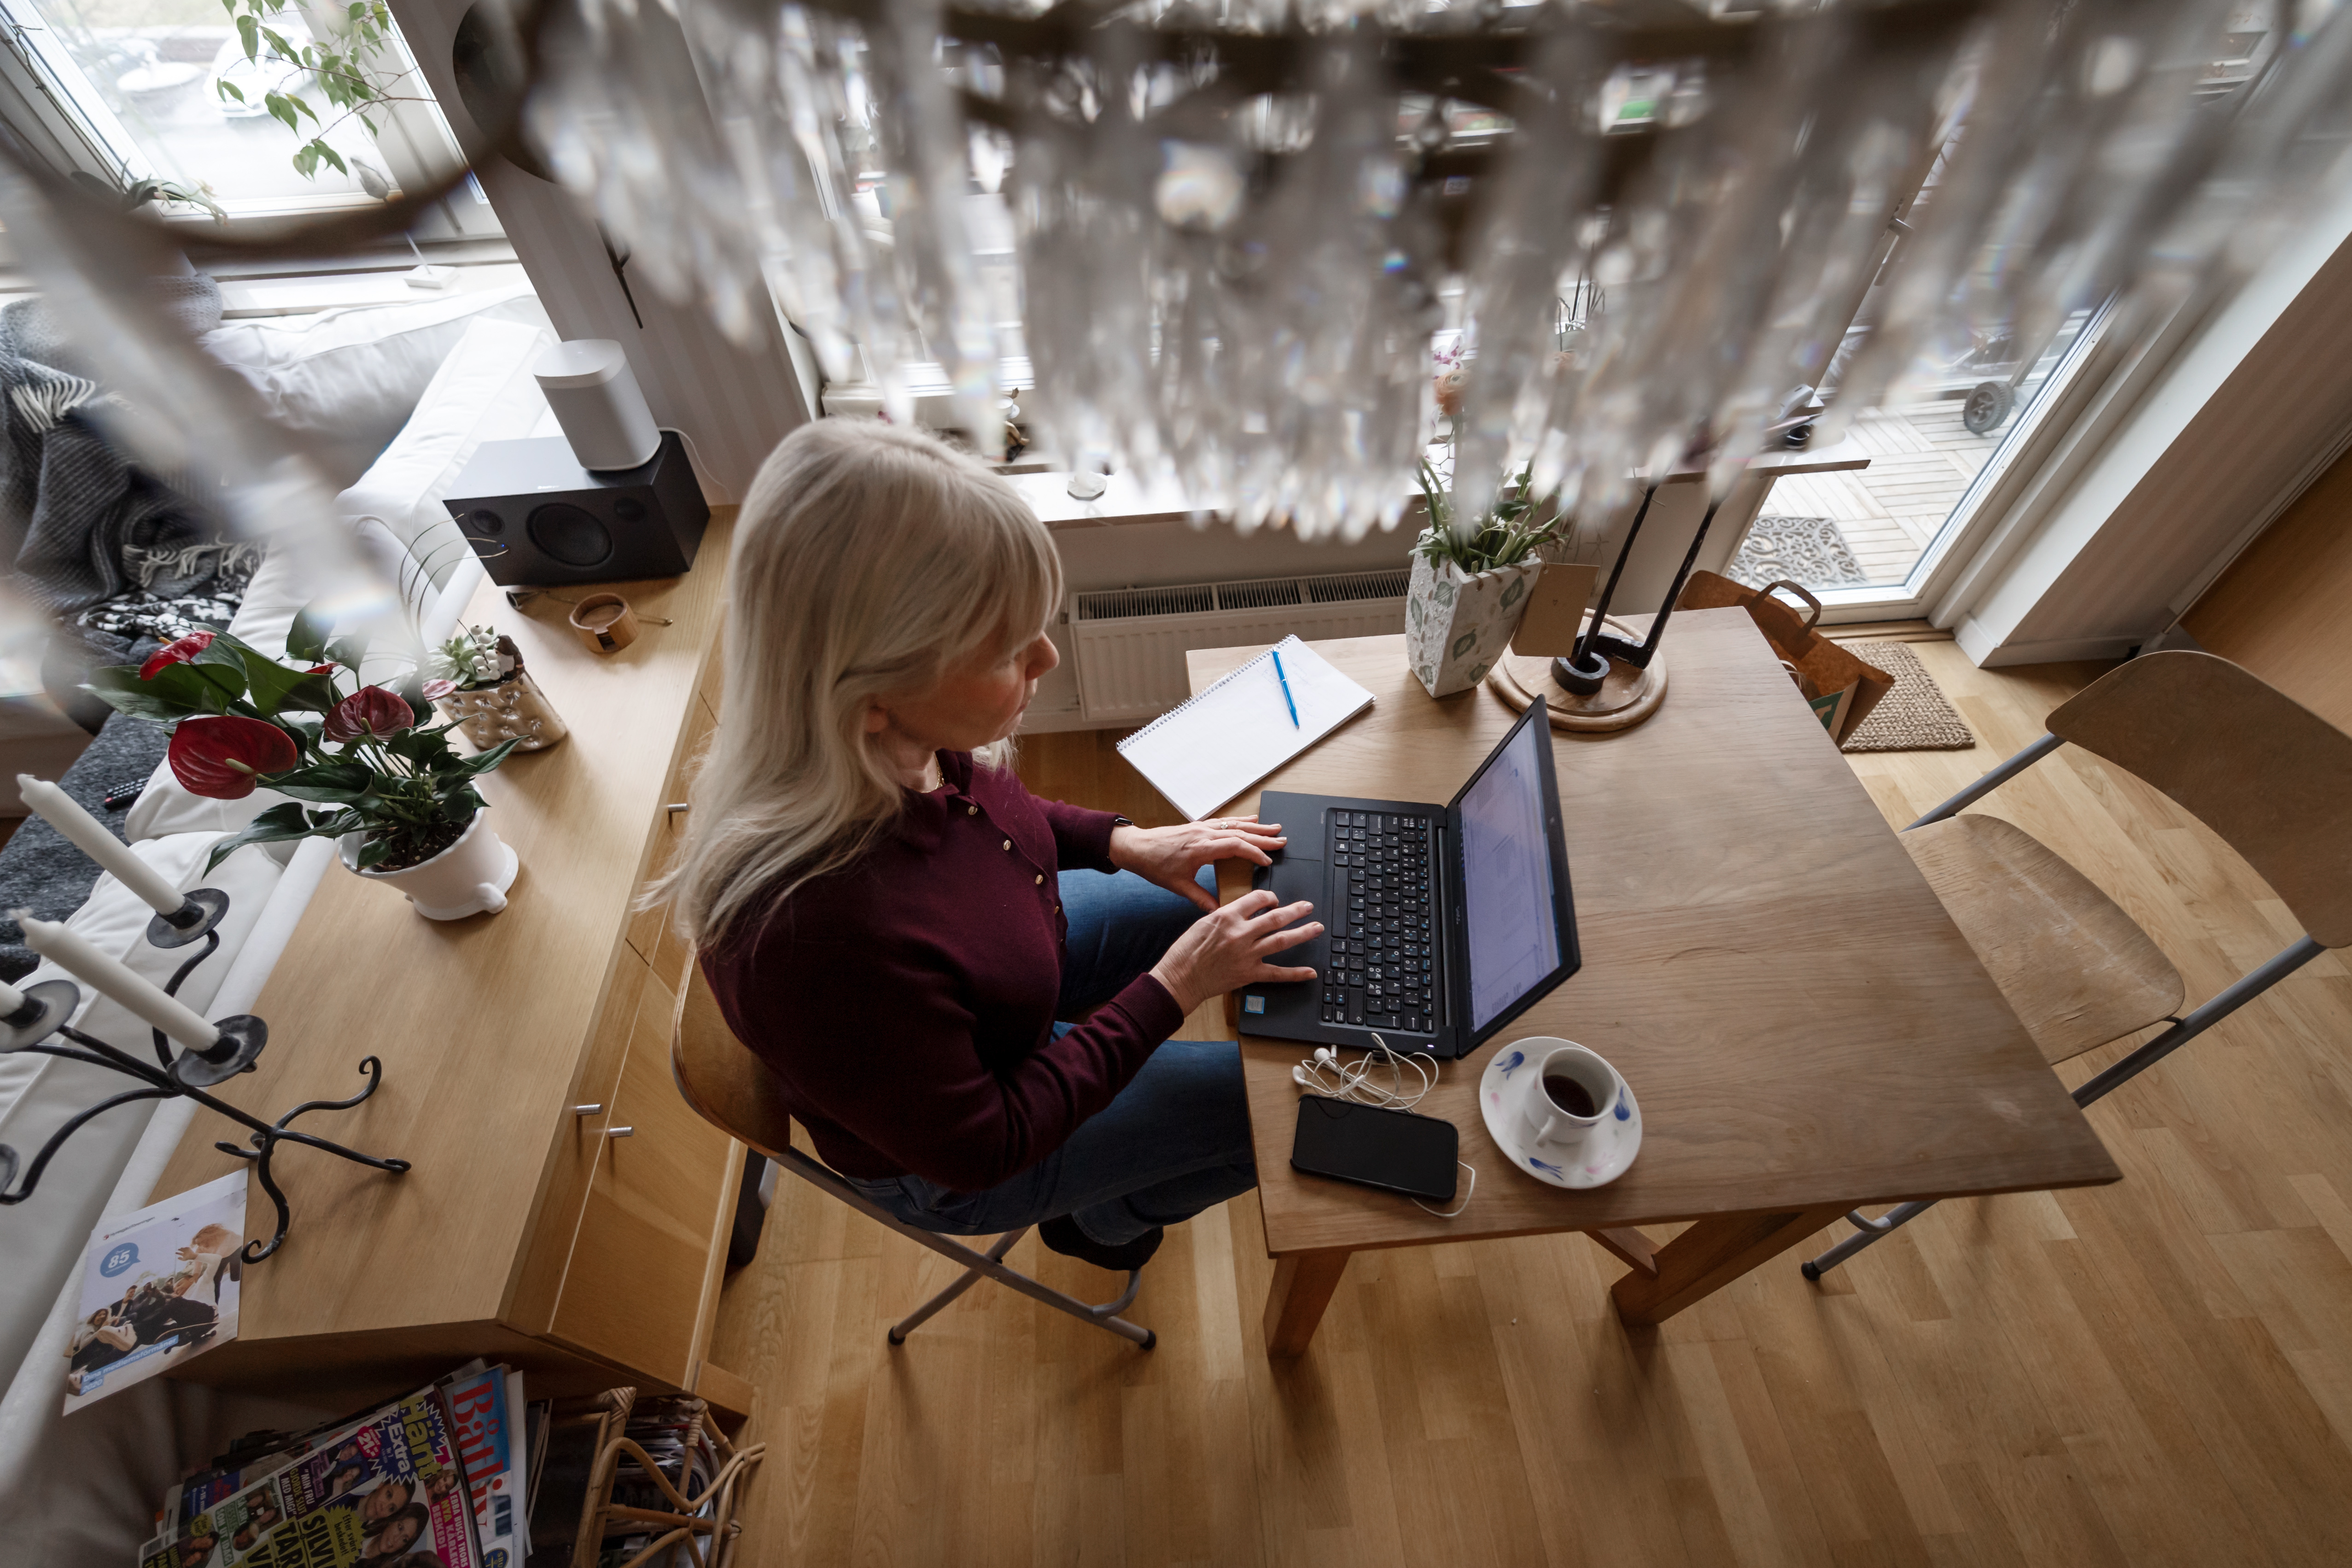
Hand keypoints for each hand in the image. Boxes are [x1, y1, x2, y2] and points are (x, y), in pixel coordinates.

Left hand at [1109, 816, 1286, 911]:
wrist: (1135, 847)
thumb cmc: (1154, 865)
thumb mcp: (1178, 886)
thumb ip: (1201, 899)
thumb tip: (1219, 911)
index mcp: (1200, 848)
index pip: (1235, 847)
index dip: (1254, 853)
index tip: (1268, 861)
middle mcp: (1203, 833)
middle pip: (1240, 833)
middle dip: (1263, 837)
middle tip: (1282, 840)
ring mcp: (1201, 827)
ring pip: (1235, 824)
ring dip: (1256, 827)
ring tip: (1275, 828)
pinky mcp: (1198, 825)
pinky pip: (1225, 821)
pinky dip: (1240, 821)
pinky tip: (1251, 820)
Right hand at [1149, 888, 1319, 1012]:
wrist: (1180, 978)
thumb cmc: (1186, 951)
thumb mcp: (1203, 923)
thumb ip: (1226, 916)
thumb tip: (1243, 912)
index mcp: (1227, 916)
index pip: (1257, 899)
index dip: (1270, 897)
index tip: (1274, 900)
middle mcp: (1240, 933)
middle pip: (1275, 917)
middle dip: (1295, 911)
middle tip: (1308, 907)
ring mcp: (1247, 954)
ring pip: (1281, 940)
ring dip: (1302, 933)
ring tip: (1316, 927)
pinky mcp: (1249, 974)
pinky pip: (1277, 973)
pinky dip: (1295, 974)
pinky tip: (1310, 972)